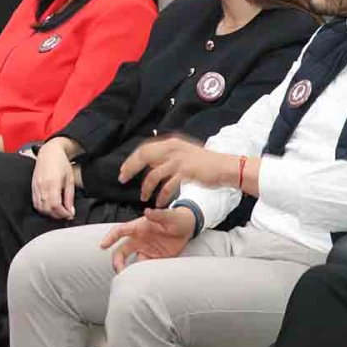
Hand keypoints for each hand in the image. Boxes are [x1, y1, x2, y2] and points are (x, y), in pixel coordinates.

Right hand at [31, 137, 80, 219]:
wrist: (49, 153)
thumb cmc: (61, 164)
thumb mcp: (70, 180)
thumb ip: (69, 197)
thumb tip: (70, 212)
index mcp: (53, 183)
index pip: (56, 205)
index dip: (63, 214)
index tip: (69, 215)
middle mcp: (42, 186)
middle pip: (47, 209)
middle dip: (57, 215)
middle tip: (65, 215)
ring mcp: (36, 187)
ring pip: (40, 207)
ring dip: (49, 213)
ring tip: (58, 211)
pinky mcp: (32, 187)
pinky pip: (35, 203)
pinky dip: (42, 208)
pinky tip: (49, 207)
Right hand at [100, 207, 196, 271]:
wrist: (189, 228)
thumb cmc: (176, 218)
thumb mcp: (169, 215)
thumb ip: (158, 214)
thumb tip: (147, 211)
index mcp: (138, 227)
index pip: (120, 231)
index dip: (110, 238)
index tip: (103, 246)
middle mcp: (139, 240)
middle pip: (122, 251)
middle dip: (117, 261)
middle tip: (119, 270)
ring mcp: (146, 250)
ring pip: (133, 262)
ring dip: (131, 271)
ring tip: (134, 279)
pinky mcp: (155, 259)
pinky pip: (146, 268)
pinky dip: (145, 274)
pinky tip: (147, 280)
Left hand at [118, 134, 237, 206]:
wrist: (224, 166)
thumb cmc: (204, 162)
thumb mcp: (183, 152)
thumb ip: (167, 154)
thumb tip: (151, 160)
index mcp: (171, 143)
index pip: (144, 148)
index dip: (132, 160)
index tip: (124, 170)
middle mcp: (173, 149)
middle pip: (144, 157)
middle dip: (130, 169)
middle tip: (122, 179)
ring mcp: (179, 160)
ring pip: (153, 174)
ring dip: (146, 188)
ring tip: (143, 197)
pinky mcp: (185, 172)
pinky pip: (167, 186)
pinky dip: (161, 196)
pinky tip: (159, 203)